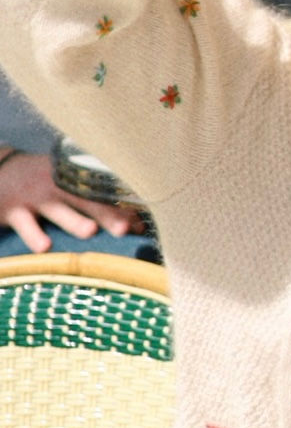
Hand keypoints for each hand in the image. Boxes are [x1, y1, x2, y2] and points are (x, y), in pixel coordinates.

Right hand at [0, 151, 143, 252]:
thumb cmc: (44, 184)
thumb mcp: (68, 185)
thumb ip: (98, 203)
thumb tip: (137, 224)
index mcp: (75, 180)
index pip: (103, 194)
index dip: (122, 209)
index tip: (141, 225)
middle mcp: (58, 186)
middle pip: (86, 201)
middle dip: (106, 215)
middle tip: (124, 228)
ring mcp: (35, 197)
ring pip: (58, 211)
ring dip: (74, 221)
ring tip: (90, 231)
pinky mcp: (13, 209)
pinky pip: (25, 224)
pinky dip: (33, 235)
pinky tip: (44, 247)